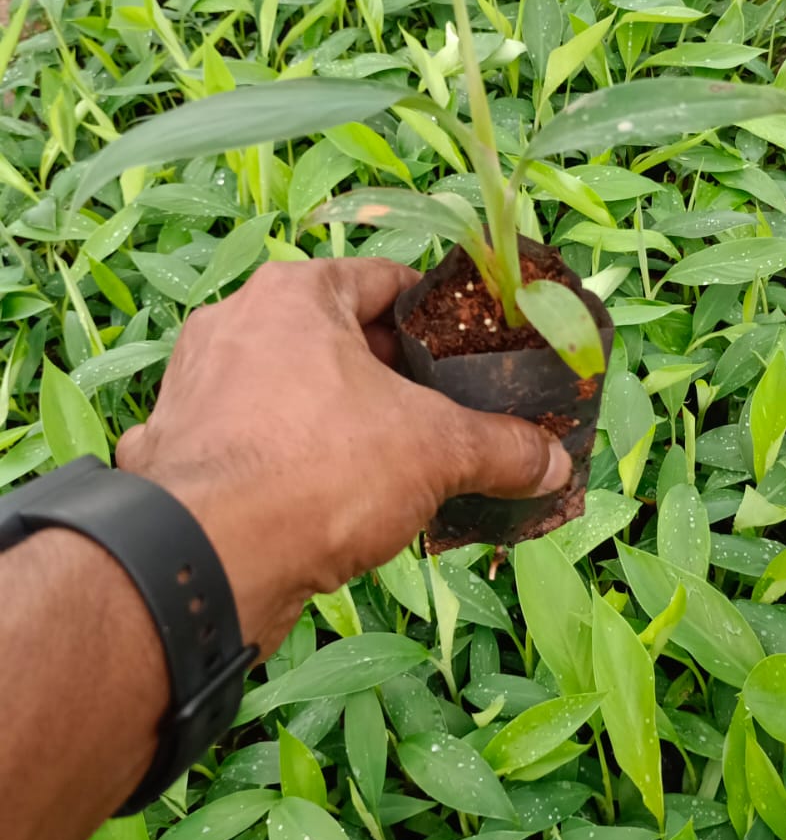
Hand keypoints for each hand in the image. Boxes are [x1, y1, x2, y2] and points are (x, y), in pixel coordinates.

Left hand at [117, 259, 569, 656]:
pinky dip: (287, 469)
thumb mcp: (435, 450)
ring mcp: (197, 389)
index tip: (472, 352)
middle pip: (336, 341)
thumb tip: (555, 463)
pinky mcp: (176, 452)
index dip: (437, 316)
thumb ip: (501, 448)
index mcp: (295, 295)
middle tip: (445, 419)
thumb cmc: (321, 469)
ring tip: (393, 470)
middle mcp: (235, 325)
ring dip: (339, 427)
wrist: (203, 558)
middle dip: (392, 382)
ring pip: (290, 396)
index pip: (384, 281)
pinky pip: (250, 447)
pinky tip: (324, 508)